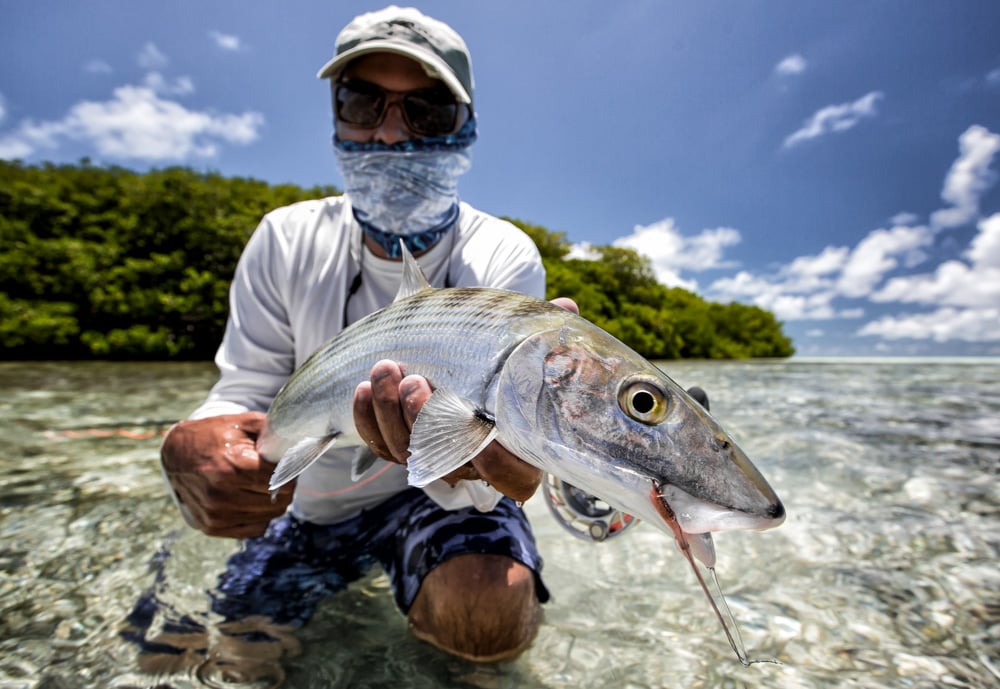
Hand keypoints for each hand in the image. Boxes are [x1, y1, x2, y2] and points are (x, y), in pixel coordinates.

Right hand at [160, 412, 293, 537]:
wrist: (175, 453)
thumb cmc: (214, 435)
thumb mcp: (245, 423)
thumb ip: (275, 431)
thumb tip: (301, 443)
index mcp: (233, 467)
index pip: (282, 480)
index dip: (289, 471)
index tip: (286, 464)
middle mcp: (222, 495)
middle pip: (278, 500)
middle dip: (283, 486)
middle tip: (276, 474)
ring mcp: (215, 514)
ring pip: (269, 516)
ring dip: (272, 501)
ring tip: (261, 484)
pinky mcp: (211, 527)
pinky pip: (255, 528)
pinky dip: (259, 515)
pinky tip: (250, 498)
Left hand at [351, 297, 578, 503]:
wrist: (455, 358)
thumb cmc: (500, 358)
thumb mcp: (523, 345)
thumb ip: (544, 332)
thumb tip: (567, 308)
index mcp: (515, 450)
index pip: (514, 479)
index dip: (500, 465)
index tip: (486, 434)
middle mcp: (471, 462)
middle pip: (445, 462)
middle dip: (422, 420)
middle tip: (415, 379)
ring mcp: (430, 455)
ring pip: (404, 450)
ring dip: (389, 409)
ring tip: (385, 367)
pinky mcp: (397, 443)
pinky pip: (376, 441)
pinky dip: (365, 415)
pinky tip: (362, 385)